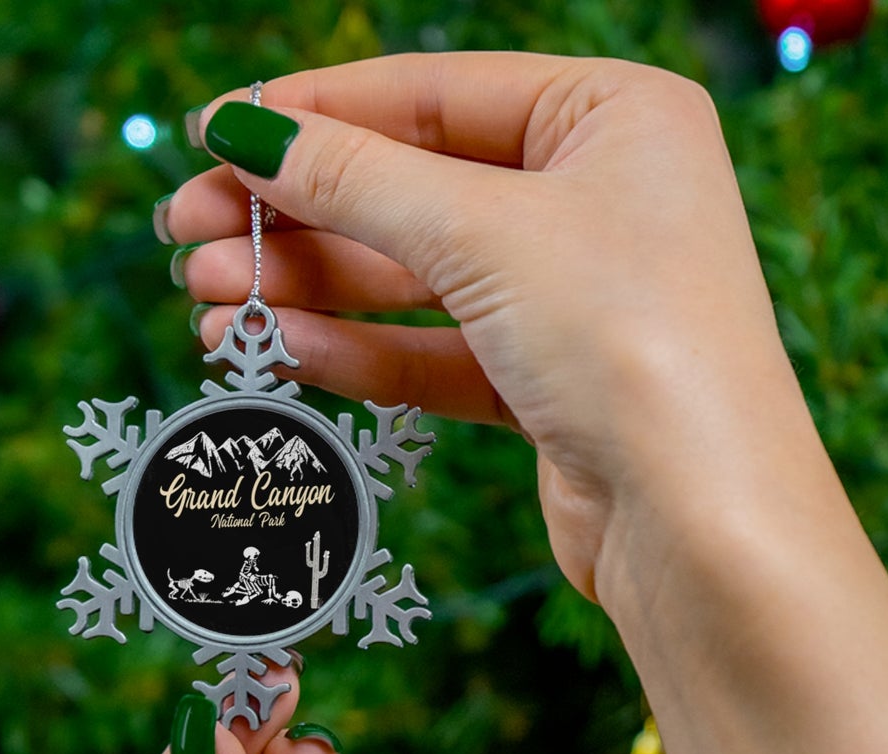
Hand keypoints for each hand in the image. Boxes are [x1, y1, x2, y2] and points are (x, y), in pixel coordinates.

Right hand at [166, 53, 812, 603]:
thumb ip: (356, 180)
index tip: (210, 133)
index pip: (433, 94)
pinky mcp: (552, 388)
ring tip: (208, 303)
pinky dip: (362, 352)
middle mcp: (600, 199)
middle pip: (414, 189)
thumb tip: (244, 130)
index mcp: (613, 116)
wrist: (701, 526)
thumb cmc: (628, 342)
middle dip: (297, 215)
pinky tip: (281, 351)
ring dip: (311, 290)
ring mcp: (576, 298)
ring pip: (417, 280)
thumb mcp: (482, 233)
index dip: (314, 113)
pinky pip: (438, 354)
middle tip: (186, 236)